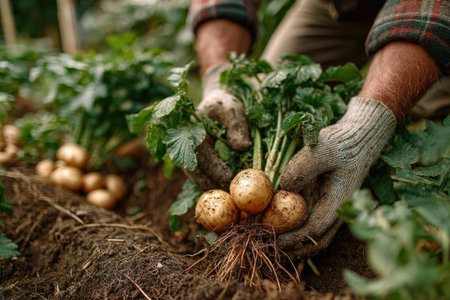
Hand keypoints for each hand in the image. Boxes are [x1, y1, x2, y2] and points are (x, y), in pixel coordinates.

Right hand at [184, 64, 250, 190]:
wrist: (215, 102)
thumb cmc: (225, 104)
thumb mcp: (233, 109)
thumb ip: (237, 126)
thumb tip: (242, 147)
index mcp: (192, 129)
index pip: (202, 151)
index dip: (214, 166)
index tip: (227, 177)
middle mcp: (184, 142)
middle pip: (191, 167)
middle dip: (206, 182)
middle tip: (222, 194)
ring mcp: (186, 151)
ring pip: (192, 172)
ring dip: (205, 185)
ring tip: (221, 196)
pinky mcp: (193, 157)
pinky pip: (196, 172)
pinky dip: (206, 182)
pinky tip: (218, 190)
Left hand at [277, 97, 396, 257]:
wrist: (358, 139)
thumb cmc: (342, 143)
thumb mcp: (323, 149)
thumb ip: (303, 167)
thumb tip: (282, 188)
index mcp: (339, 201)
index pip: (316, 228)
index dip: (294, 238)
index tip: (274, 240)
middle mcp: (335, 209)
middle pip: (316, 240)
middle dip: (294, 248)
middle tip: (269, 248)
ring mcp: (329, 206)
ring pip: (313, 234)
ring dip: (294, 241)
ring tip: (270, 242)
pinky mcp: (323, 200)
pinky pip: (309, 220)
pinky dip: (294, 227)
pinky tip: (276, 223)